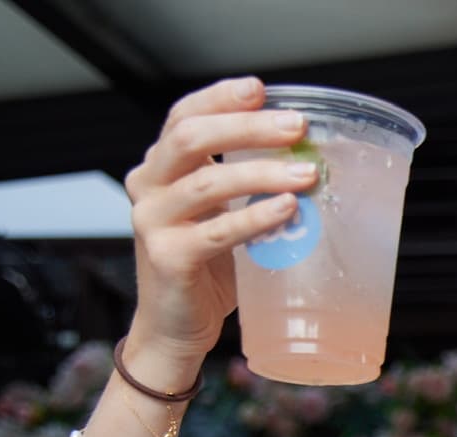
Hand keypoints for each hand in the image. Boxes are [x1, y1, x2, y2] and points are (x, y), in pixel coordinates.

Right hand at [121, 78, 317, 372]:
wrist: (176, 328)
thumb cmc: (206, 270)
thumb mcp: (221, 216)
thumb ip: (244, 187)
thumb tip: (308, 160)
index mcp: (160, 169)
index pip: (184, 116)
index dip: (219, 98)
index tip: (260, 88)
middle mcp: (148, 187)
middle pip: (190, 138)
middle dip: (247, 127)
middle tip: (297, 127)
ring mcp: (152, 221)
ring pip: (207, 183)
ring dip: (262, 173)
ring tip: (307, 174)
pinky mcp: (168, 257)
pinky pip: (216, 232)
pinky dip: (255, 218)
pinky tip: (287, 210)